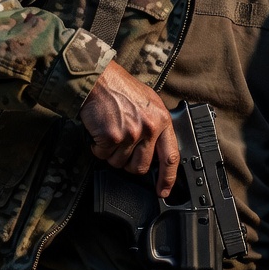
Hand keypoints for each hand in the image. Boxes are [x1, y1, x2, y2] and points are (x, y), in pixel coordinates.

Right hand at [79, 62, 178, 197]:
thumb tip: (156, 150)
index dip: (168, 178)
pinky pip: (103, 155)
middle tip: (122, 149)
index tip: (164, 190)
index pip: (170, 156)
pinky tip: (100, 131)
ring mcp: (130, 134)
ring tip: (110, 132)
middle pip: (140, 167)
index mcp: (161, 120)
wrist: (98, 79)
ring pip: (119, 163)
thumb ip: (156, 126)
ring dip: (111, 153)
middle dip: (129, 163)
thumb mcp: (149, 103)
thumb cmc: (120, 88)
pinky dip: (98, 147)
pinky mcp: (111, 137)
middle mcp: (148, 128)